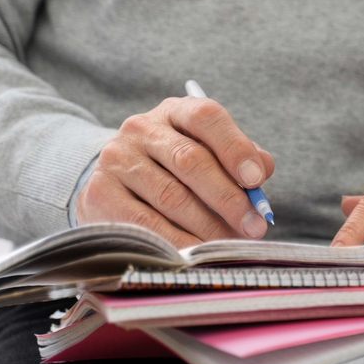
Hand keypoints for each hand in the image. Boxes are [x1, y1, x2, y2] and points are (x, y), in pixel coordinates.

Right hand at [76, 97, 274, 246]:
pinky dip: (177, 240)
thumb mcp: (209, 154)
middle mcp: (142, 128)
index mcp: (176, 112)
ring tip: (230, 244)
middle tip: (253, 226)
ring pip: (171, 196)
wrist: (117, 185)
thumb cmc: (178, 171)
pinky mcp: (101, 193)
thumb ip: (240, 160)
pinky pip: (146, 223)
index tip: (256, 180)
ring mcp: (117, 159)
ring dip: (207, 226)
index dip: (234, 148)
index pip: (206, 117)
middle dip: (228, 198)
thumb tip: (262, 171)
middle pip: (190, 160)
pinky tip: (196, 252)